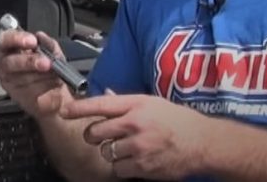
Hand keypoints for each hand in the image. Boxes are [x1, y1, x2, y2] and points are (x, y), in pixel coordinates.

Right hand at [0, 28, 71, 119]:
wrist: (56, 92)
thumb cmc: (49, 69)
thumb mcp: (53, 51)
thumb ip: (47, 43)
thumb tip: (41, 36)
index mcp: (11, 47)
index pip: (5, 39)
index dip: (17, 39)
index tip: (32, 41)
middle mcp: (6, 63)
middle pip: (10, 62)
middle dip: (29, 62)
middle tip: (46, 63)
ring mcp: (9, 81)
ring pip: (21, 78)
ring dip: (41, 76)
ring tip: (53, 74)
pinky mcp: (16, 96)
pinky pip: (28, 91)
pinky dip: (42, 87)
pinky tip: (50, 85)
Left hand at [60, 93, 210, 179]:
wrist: (202, 143)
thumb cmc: (178, 120)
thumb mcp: (152, 103)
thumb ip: (127, 103)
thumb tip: (106, 97)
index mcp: (136, 105)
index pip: (100, 104)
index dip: (79, 108)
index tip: (64, 111)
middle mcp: (134, 124)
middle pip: (95, 132)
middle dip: (94, 135)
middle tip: (102, 135)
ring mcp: (138, 147)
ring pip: (106, 152)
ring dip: (112, 152)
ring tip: (129, 148)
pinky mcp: (143, 167)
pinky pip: (118, 169)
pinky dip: (123, 167)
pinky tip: (137, 160)